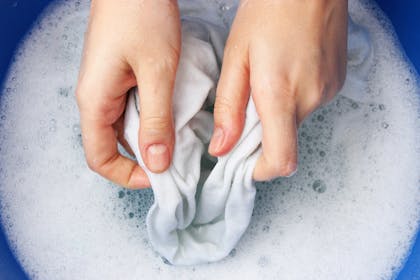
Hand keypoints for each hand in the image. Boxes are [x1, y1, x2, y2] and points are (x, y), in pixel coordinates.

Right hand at [76, 0, 180, 187]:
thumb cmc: (140, 14)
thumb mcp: (157, 72)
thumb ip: (156, 120)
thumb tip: (156, 162)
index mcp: (95, 101)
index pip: (100, 158)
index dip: (128, 174)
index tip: (160, 176)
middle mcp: (95, 98)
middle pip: (113, 145)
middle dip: (144, 157)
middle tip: (177, 157)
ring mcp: (106, 87)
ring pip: (125, 128)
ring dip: (151, 136)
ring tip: (179, 134)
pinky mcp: (119, 77)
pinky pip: (132, 109)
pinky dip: (152, 117)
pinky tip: (172, 111)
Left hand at [209, 0, 347, 180]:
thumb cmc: (269, 12)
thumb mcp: (236, 58)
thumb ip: (228, 107)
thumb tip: (222, 147)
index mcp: (280, 95)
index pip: (280, 160)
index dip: (261, 172)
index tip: (245, 164)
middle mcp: (310, 99)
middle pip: (285, 142)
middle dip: (262, 136)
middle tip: (248, 107)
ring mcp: (327, 91)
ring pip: (295, 122)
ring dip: (278, 114)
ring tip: (267, 81)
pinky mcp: (336, 83)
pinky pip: (309, 105)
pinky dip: (293, 100)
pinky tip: (286, 73)